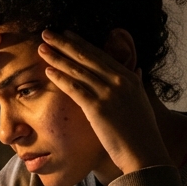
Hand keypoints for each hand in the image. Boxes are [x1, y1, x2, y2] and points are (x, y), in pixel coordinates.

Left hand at [38, 30, 171, 175]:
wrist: (144, 153)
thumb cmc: (140, 132)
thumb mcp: (141, 101)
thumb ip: (135, 83)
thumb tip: (136, 70)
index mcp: (129, 77)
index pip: (99, 54)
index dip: (80, 42)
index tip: (66, 34)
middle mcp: (119, 81)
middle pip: (86, 56)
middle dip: (63, 43)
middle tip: (46, 32)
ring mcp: (109, 93)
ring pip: (78, 70)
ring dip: (57, 57)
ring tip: (42, 48)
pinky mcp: (98, 108)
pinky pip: (75, 89)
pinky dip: (61, 78)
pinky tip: (48, 71)